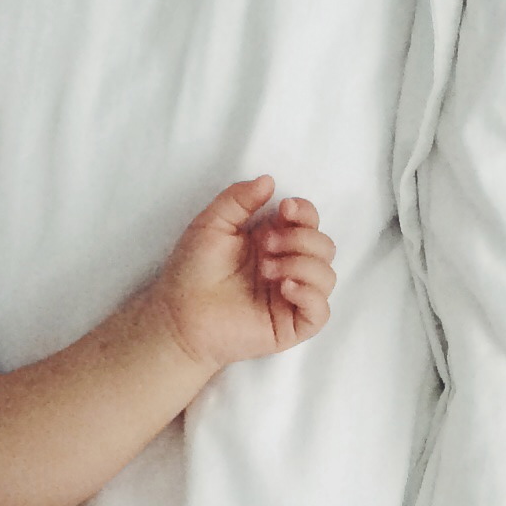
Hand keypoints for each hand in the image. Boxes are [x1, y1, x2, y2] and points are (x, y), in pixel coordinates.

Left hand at [150, 177, 336, 367]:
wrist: (179, 314)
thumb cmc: (191, 271)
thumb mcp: (212, 223)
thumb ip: (239, 198)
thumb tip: (270, 180)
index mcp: (273, 242)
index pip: (309, 223)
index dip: (305, 212)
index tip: (284, 209)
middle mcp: (287, 267)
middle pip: (324, 246)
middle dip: (300, 239)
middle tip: (266, 246)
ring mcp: (290, 298)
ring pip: (327, 276)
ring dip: (301, 264)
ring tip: (266, 270)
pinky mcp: (290, 326)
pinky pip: (321, 312)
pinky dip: (309, 294)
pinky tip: (284, 287)